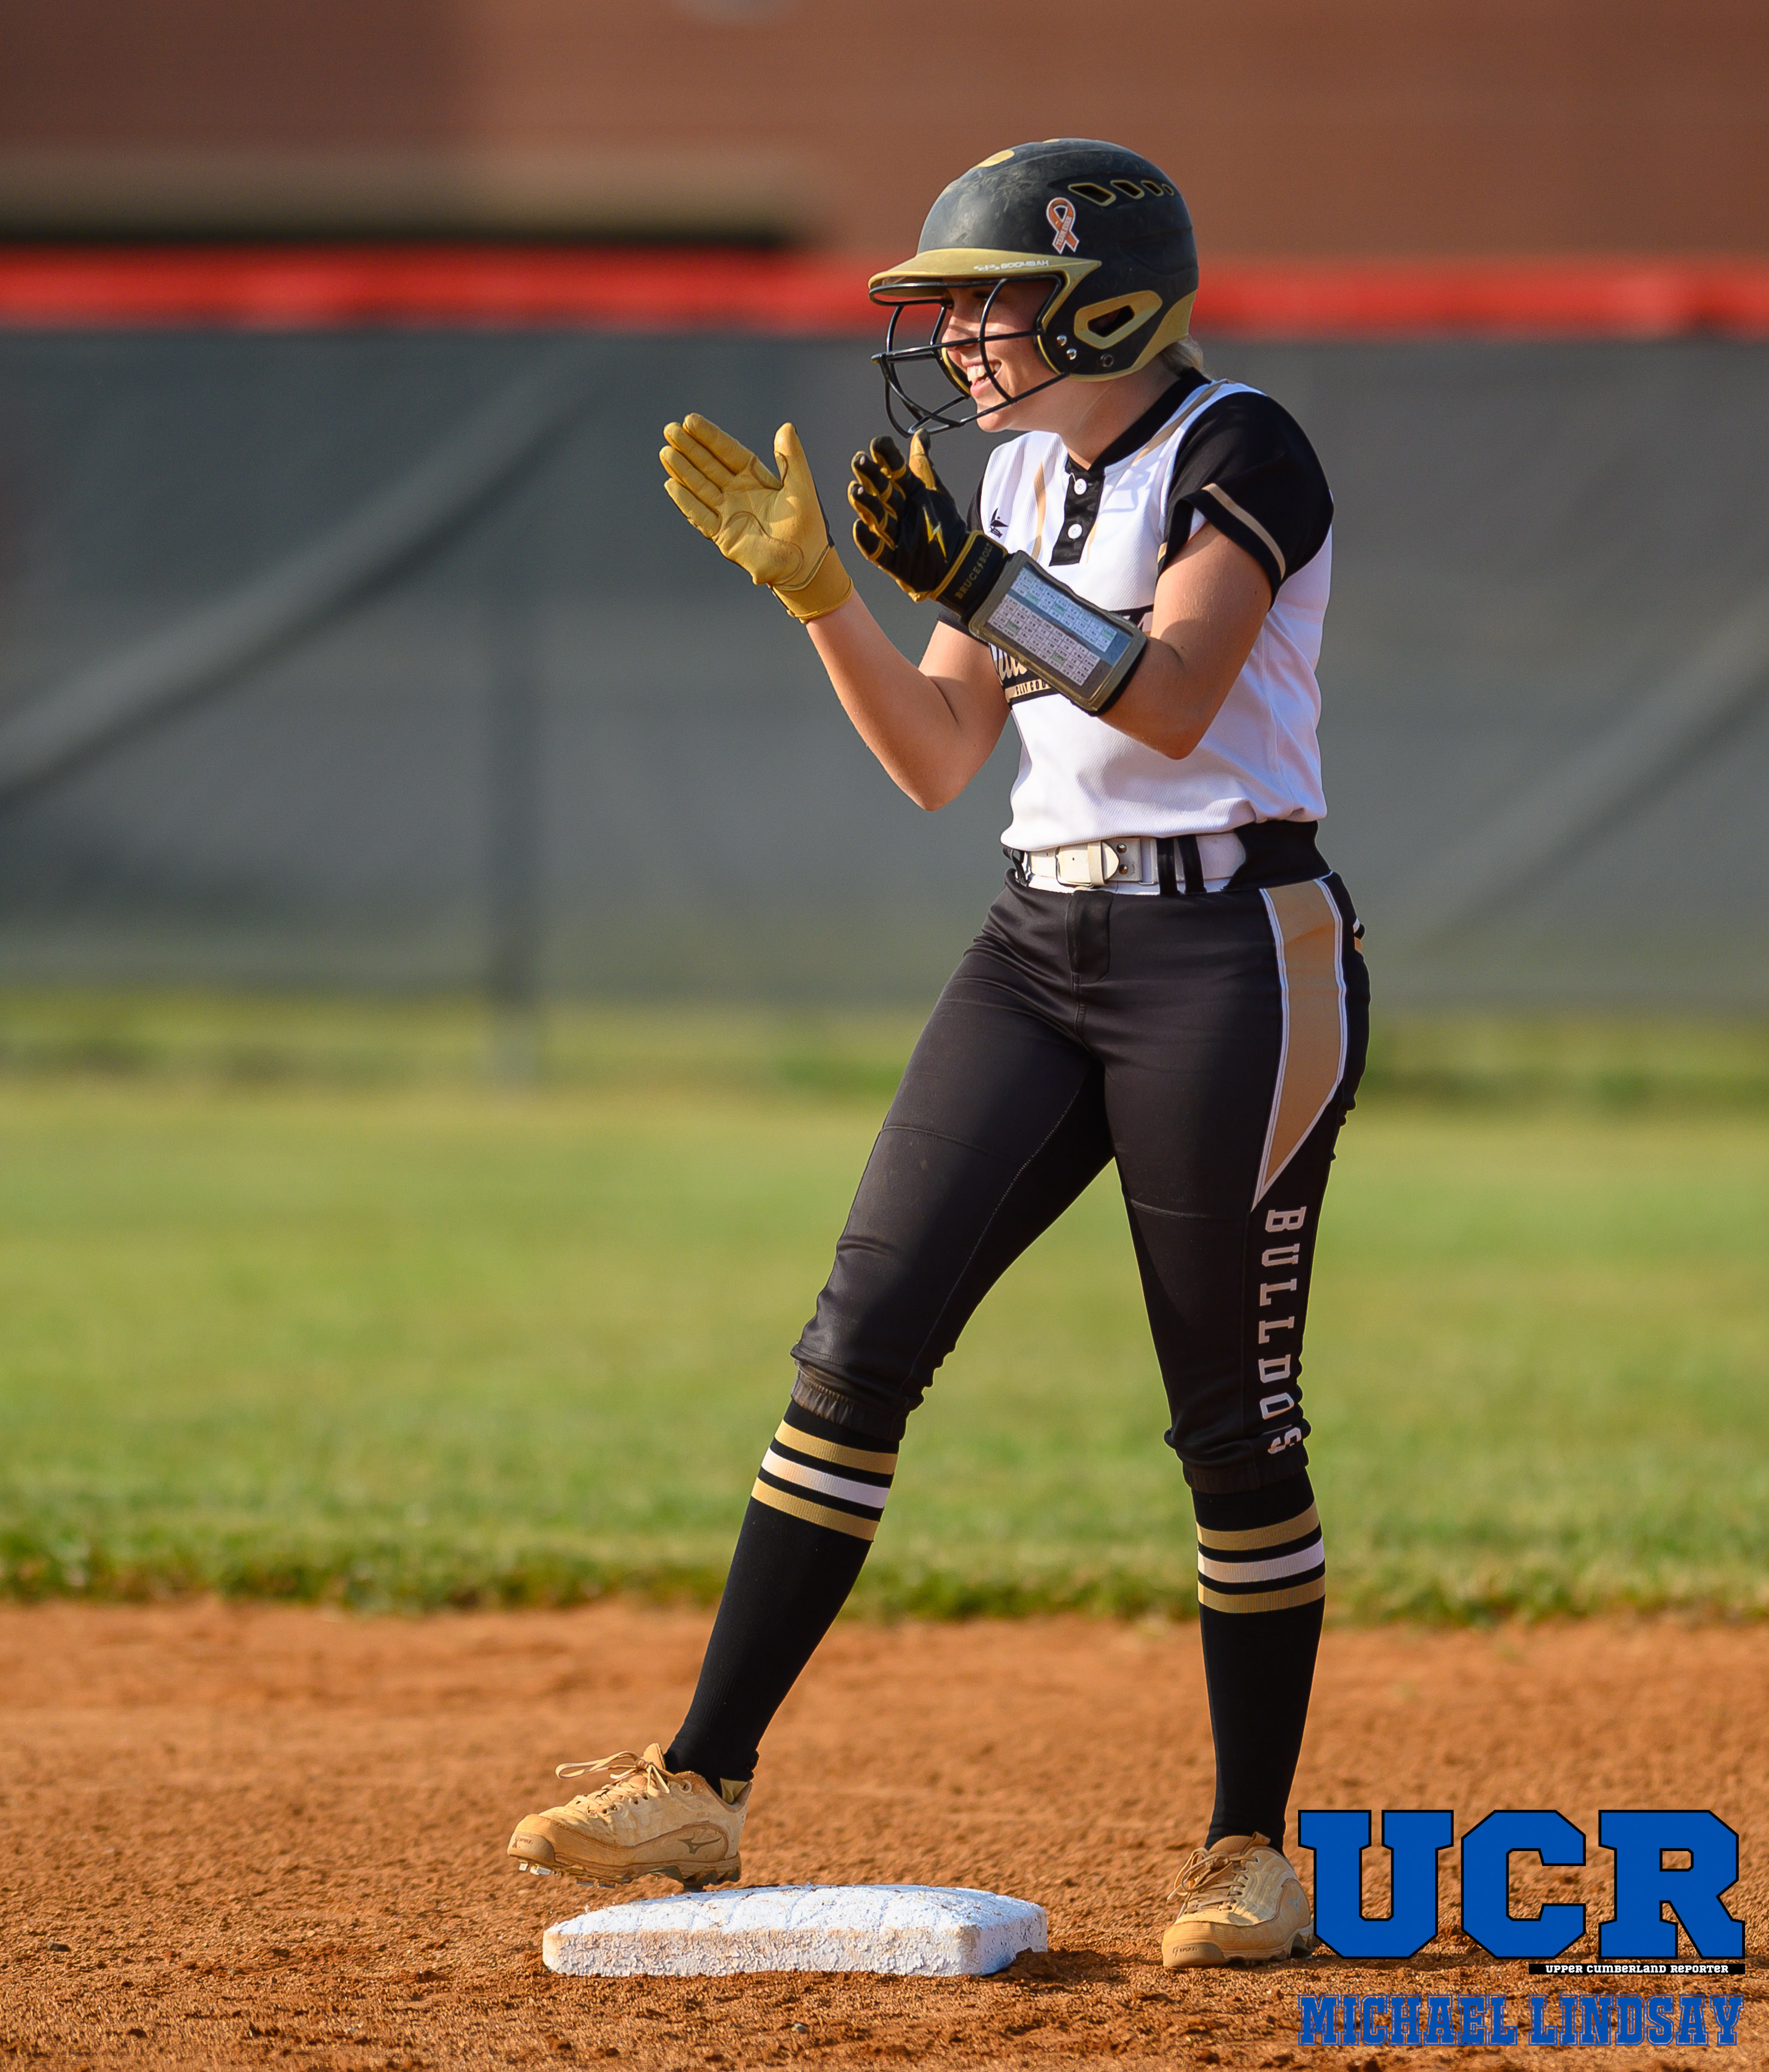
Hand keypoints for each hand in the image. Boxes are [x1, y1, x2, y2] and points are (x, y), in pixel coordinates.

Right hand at [660, 414, 851, 620]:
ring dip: (683, 470)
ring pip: (700, 487)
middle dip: (690, 448)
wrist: (803, 563)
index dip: (710, 436)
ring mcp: (728, 512)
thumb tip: (786, 427)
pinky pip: (700, 515)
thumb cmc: (807, 525)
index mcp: (754, 477)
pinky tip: (671, 484)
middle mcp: (738, 492)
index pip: (727, 451)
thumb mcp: (801, 487)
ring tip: (666, 451)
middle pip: (708, 465)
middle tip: (670, 429)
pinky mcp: (722, 534)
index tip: (691, 420)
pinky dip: (686, 501)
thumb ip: (792, 458)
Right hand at [848, 433, 1004, 619]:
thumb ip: (923, 465)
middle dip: (870, 478)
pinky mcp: (892, 561)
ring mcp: (892, 536)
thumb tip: (920, 435)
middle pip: (880, 492)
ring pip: (875, 518)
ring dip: (865, 505)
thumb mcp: (935, 491)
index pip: (893, 471)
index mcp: (906, 494)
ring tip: (856, 490)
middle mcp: (895, 512)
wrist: (959, 563)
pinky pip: (876, 551)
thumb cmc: (945, 526)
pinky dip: (867, 541)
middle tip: (859, 460)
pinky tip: (858, 527)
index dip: (886, 458)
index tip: (877, 444)